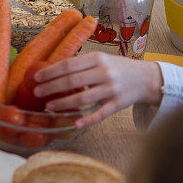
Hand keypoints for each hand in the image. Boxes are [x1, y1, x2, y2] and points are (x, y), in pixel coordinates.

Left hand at [32, 53, 163, 128]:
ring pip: (83, 98)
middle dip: (51, 87)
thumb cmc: (119, 68)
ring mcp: (111, 89)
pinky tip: (75, 124)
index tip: (36, 78)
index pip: (69, 64)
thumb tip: (54, 71)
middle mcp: (104, 72)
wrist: (146, 78)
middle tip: (37, 93)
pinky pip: (100, 114)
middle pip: (73, 80)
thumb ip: (83, 64)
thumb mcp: (103, 59)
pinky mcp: (118, 104)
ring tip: (49, 107)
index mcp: (98, 58)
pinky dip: (87, 120)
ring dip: (63, 104)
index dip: (51, 72)